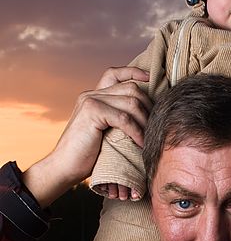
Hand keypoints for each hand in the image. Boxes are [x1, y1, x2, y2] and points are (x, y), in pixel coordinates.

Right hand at [22, 67, 151, 207]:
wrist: (64, 168)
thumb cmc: (87, 156)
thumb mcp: (105, 132)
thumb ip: (118, 119)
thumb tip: (146, 116)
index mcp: (94, 96)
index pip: (115, 73)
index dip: (134, 72)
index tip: (151, 78)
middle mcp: (92, 94)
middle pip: (131, 89)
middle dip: (148, 106)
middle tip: (155, 126)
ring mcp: (91, 101)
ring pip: (131, 102)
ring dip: (145, 121)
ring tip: (149, 137)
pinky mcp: (92, 112)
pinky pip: (124, 118)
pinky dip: (137, 132)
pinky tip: (141, 144)